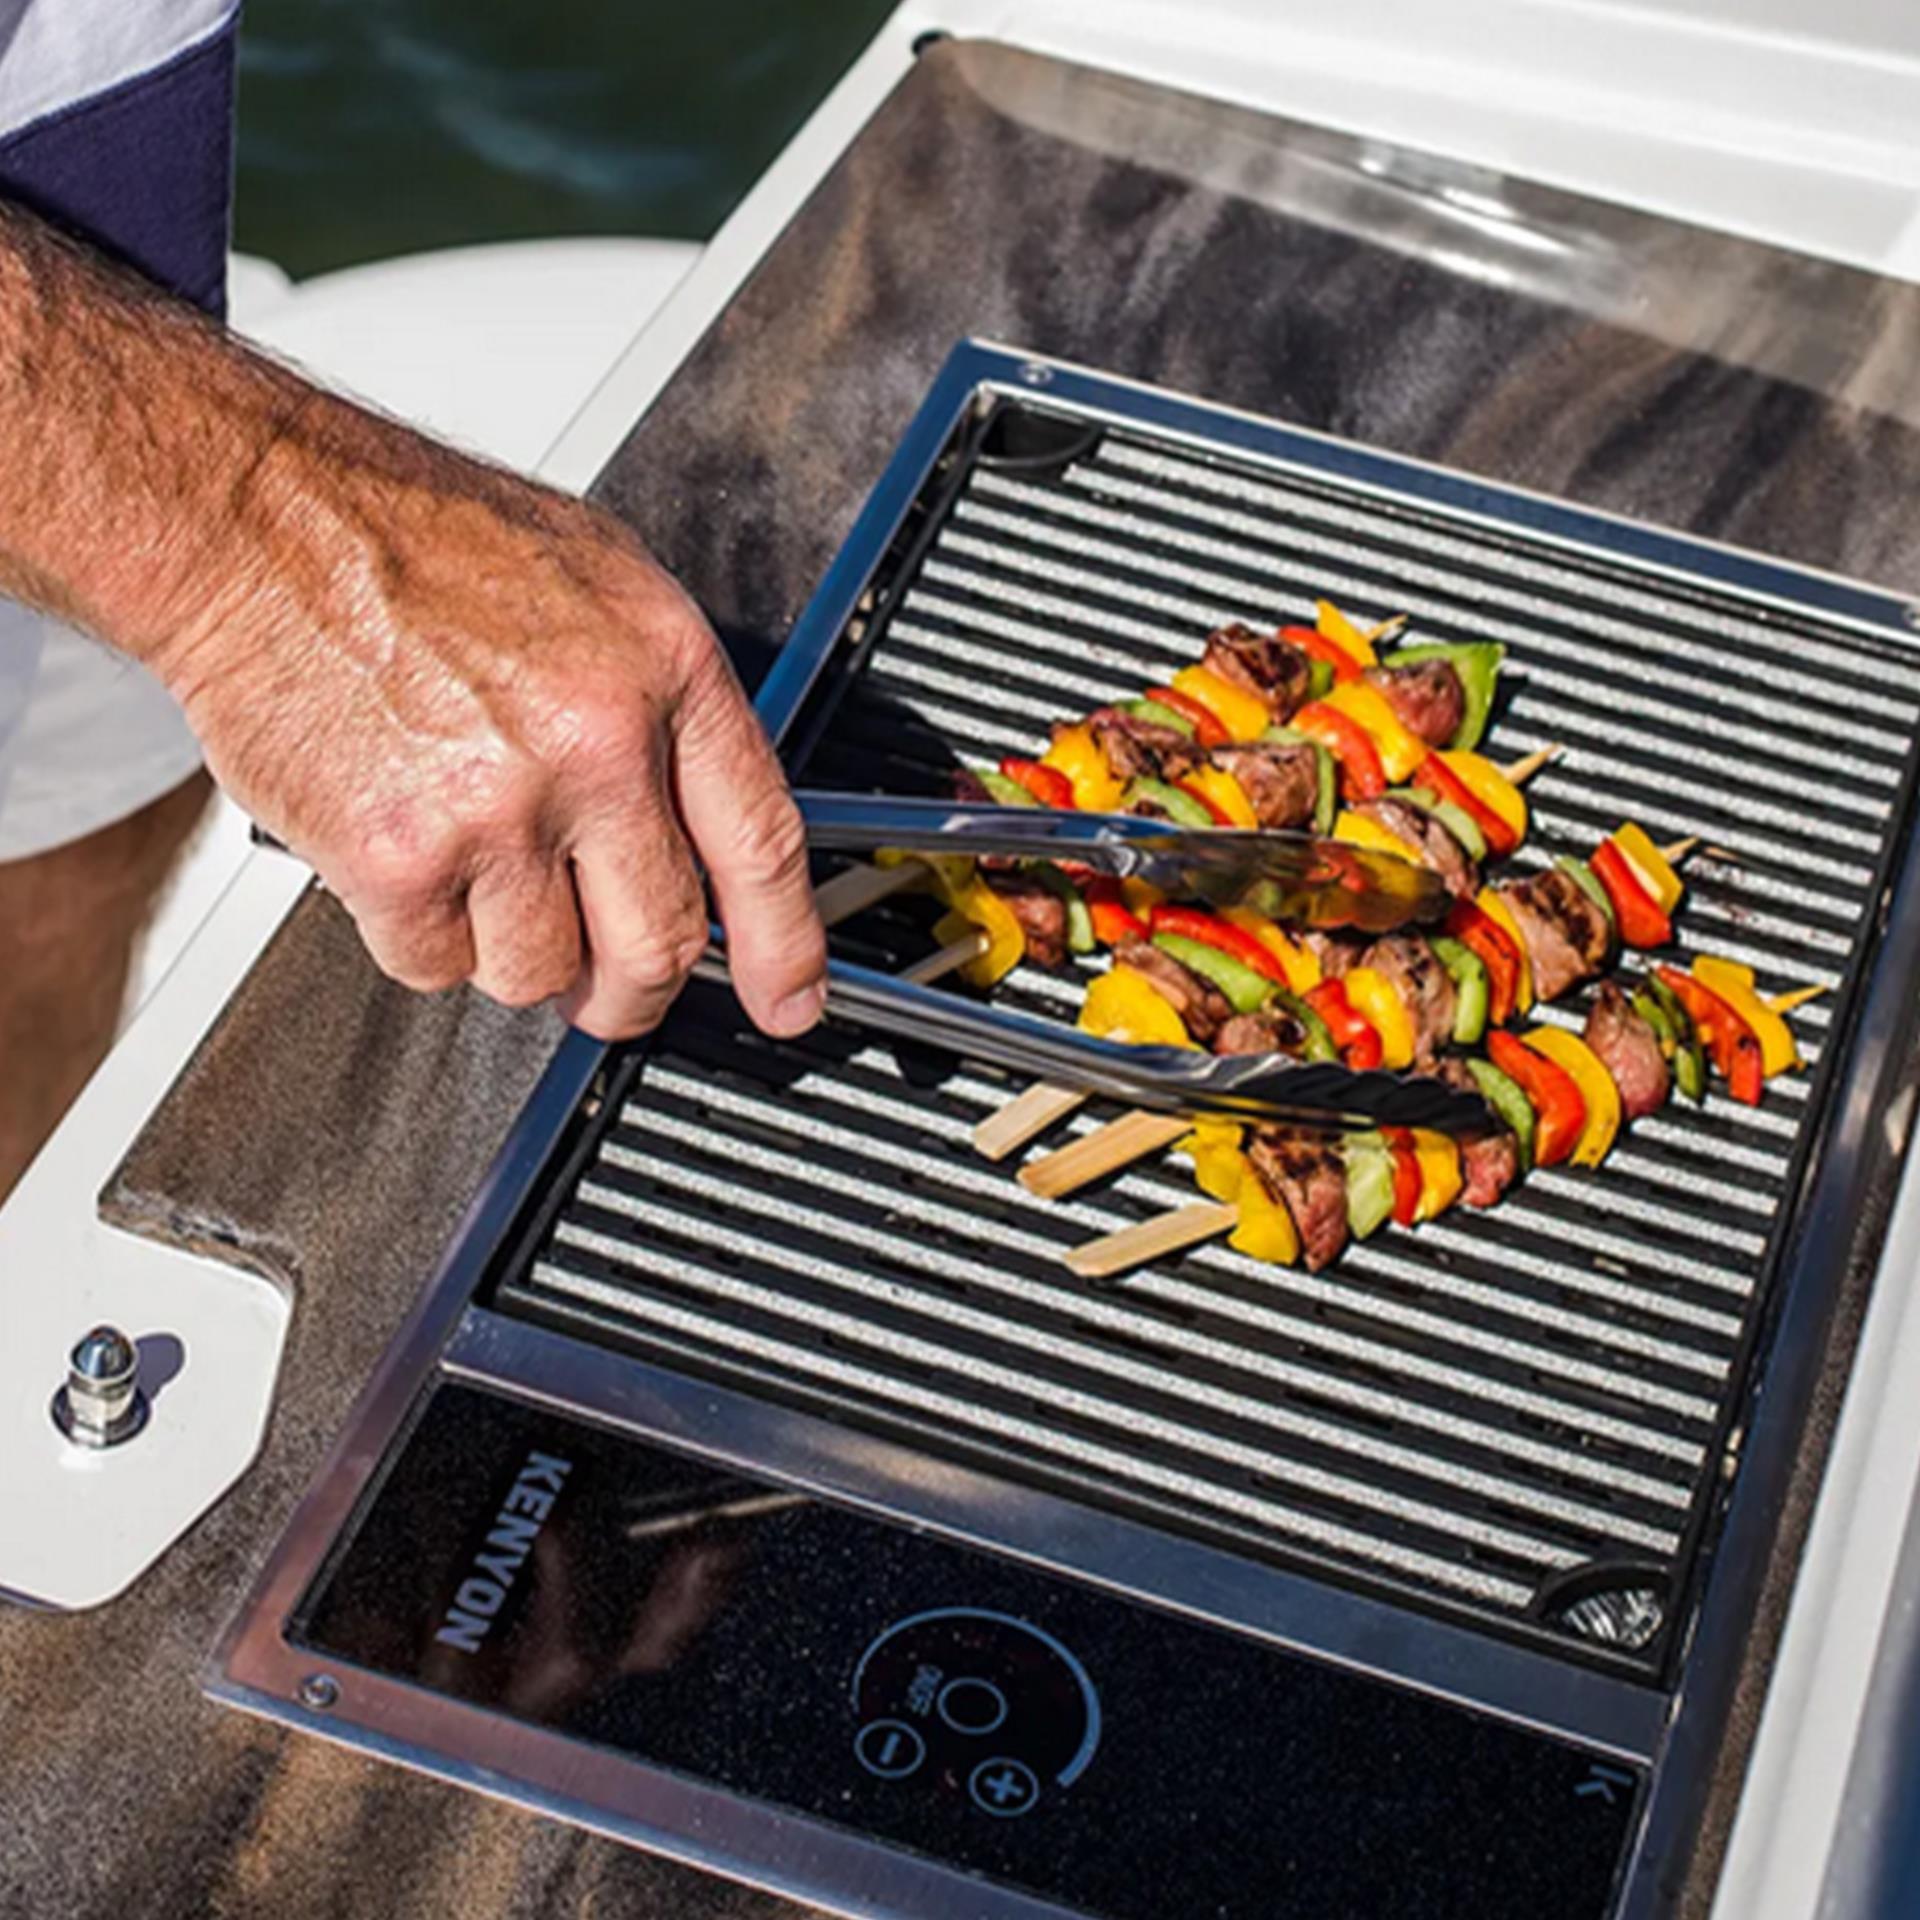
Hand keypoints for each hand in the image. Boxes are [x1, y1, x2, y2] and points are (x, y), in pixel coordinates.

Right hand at [154, 415, 825, 1040]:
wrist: (261, 518)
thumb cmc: (416, 539)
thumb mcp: (597, 585)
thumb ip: (663, 707)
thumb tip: (703, 822)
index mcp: (665, 669)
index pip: (760, 842)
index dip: (784, 945)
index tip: (788, 1002)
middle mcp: (597, 742)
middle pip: (660, 944)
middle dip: (632, 993)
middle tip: (609, 993)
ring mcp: (501, 806)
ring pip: (541, 972)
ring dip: (509, 953)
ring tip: (469, 869)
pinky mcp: (399, 858)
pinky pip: (435, 966)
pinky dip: (418, 937)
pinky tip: (402, 857)